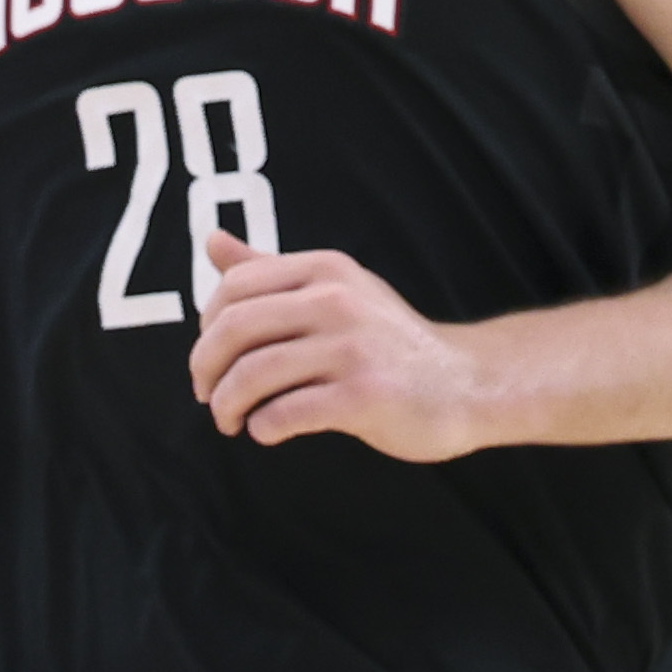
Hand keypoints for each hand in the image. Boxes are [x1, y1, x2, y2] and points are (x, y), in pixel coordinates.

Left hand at [187, 240, 490, 458]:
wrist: (465, 384)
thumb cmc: (389, 342)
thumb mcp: (336, 290)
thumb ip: (272, 270)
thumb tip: (211, 240)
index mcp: (325, 271)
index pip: (233, 288)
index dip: (206, 328)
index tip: (211, 359)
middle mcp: (338, 301)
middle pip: (233, 329)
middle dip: (205, 369)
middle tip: (208, 396)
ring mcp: (353, 348)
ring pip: (252, 374)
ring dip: (227, 406)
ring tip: (232, 421)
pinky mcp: (365, 395)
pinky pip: (285, 413)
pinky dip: (263, 427)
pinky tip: (268, 430)